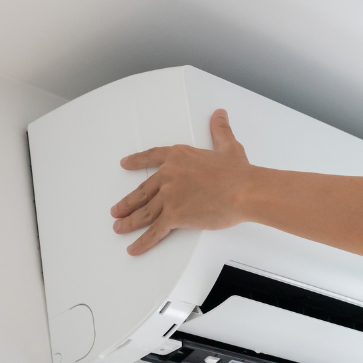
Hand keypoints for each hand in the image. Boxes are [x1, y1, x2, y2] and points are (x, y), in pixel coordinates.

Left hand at [111, 109, 252, 255]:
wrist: (244, 191)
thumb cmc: (239, 172)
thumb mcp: (228, 146)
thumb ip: (220, 131)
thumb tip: (220, 115)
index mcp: (179, 157)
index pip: (151, 158)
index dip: (136, 161)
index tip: (125, 164)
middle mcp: (169, 175)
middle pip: (142, 191)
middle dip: (128, 203)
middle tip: (117, 210)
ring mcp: (169, 196)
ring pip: (144, 212)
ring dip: (130, 222)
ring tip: (119, 227)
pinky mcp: (174, 216)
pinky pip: (155, 231)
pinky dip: (143, 241)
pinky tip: (133, 247)